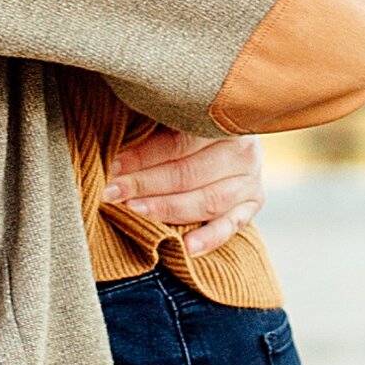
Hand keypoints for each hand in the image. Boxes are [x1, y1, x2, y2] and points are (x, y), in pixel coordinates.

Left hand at [101, 125, 266, 259]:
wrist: (227, 136)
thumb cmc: (186, 124)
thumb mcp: (173, 116)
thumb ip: (152, 123)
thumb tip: (113, 149)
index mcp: (221, 120)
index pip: (178, 143)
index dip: (143, 156)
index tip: (112, 167)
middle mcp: (242, 150)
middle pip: (189, 173)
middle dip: (145, 185)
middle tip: (112, 193)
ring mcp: (250, 179)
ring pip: (207, 200)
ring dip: (167, 209)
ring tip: (134, 213)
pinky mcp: (253, 203)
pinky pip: (231, 225)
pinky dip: (210, 238)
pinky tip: (187, 248)